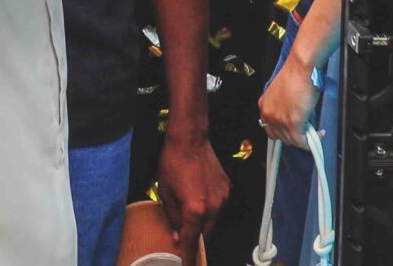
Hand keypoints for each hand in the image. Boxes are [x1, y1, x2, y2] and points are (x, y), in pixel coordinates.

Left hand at [154, 127, 229, 256]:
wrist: (190, 139)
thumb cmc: (172, 164)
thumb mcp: (165, 193)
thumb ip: (173, 217)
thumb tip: (178, 236)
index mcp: (195, 210)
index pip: (192, 241)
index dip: (189, 256)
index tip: (187, 265)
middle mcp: (213, 208)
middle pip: (206, 233)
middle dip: (196, 237)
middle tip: (184, 233)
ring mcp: (223, 199)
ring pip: (214, 221)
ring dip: (203, 222)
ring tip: (190, 210)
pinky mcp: (227, 189)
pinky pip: (219, 207)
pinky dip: (210, 208)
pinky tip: (199, 196)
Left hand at [261, 53, 319, 147]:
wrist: (301, 67)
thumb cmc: (296, 75)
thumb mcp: (284, 95)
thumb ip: (285, 110)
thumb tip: (298, 123)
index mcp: (264, 106)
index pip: (271, 130)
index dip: (285, 133)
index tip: (295, 132)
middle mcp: (269, 114)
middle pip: (281, 138)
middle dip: (296, 136)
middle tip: (307, 129)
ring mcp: (279, 119)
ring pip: (292, 141)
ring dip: (305, 137)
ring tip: (314, 128)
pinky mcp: (292, 122)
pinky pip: (302, 141)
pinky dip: (312, 140)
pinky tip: (319, 133)